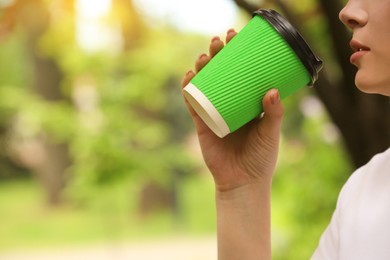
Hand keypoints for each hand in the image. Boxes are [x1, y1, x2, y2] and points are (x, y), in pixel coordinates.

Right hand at [181, 29, 283, 191]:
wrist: (242, 182)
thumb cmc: (260, 158)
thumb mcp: (271, 133)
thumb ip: (274, 114)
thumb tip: (272, 90)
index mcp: (247, 102)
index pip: (241, 72)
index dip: (237, 53)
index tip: (236, 36)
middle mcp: (229, 103)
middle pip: (220, 72)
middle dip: (216, 54)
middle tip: (218, 42)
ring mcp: (214, 111)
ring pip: (204, 83)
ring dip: (200, 67)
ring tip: (203, 56)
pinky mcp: (201, 123)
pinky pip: (192, 102)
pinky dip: (188, 89)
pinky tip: (188, 76)